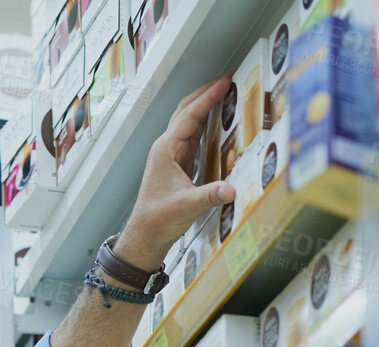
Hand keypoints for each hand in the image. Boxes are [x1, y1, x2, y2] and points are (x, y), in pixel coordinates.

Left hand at [118, 76, 236, 269]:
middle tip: (228, 79)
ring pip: (189, 121)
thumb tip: (232, 189)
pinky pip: (193, 135)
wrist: (145, 234)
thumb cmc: (158, 219)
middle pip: (186, 111)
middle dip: (206, 93)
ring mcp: (171, 154)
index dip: (208, 98)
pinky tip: (219, 120)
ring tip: (227, 93)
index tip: (225, 82)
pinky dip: (206, 123)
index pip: (189, 116)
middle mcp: (167, 147)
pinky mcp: (178, 163)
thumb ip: (209, 196)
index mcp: (166, 150)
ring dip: (206, 105)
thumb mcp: (186, 206)